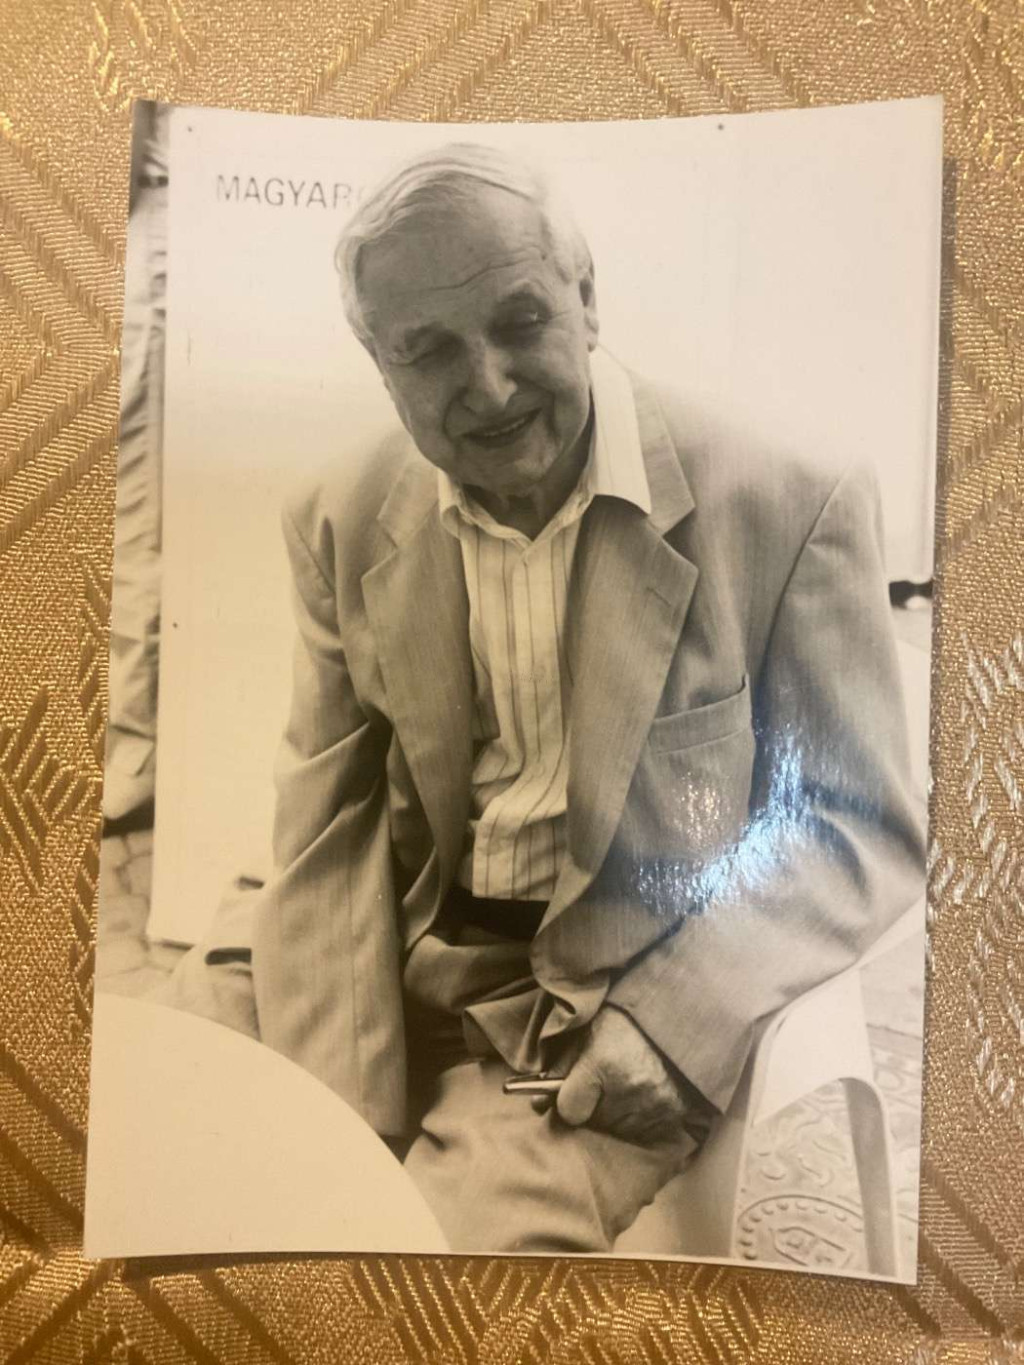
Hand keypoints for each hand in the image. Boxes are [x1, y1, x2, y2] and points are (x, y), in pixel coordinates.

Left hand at [550, 1007, 711, 1147]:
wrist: (681, 1014)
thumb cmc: (628, 1019)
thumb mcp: (589, 1030)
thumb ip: (562, 1065)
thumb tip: (538, 1104)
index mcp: (602, 1064)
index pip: (569, 1110)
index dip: (568, 1100)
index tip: (575, 1090)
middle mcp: (628, 1089)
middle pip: (594, 1122)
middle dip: (594, 1106)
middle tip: (606, 1082)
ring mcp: (654, 1105)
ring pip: (619, 1129)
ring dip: (617, 1114)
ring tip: (627, 1085)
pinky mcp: (675, 1115)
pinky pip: (646, 1132)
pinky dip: (642, 1118)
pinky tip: (644, 1094)